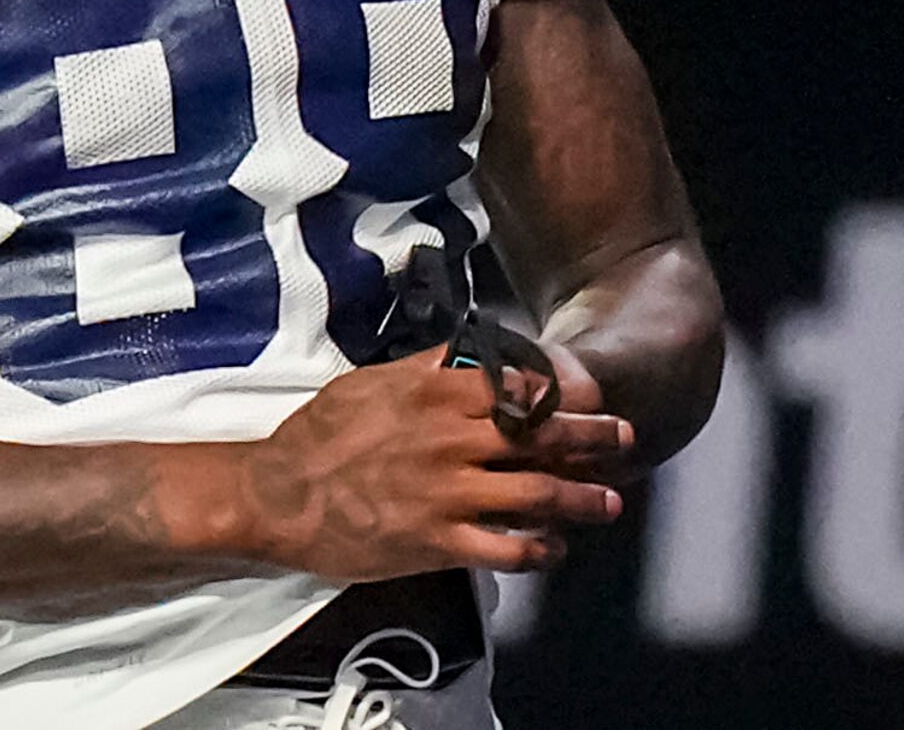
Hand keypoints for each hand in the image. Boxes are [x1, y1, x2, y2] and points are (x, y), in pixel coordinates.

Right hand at [234, 347, 625, 581]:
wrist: (278, 497)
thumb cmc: (320, 436)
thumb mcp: (371, 381)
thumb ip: (425, 368)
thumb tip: (467, 353)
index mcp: (435, 396)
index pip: (516, 388)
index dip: (560, 393)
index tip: (588, 396)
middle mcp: (451, 442)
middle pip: (539, 438)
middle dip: (590, 439)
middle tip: (624, 438)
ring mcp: (448, 495)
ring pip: (534, 495)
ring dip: (579, 498)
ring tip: (609, 501)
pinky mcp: (438, 543)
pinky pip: (504, 550)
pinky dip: (537, 551)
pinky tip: (554, 550)